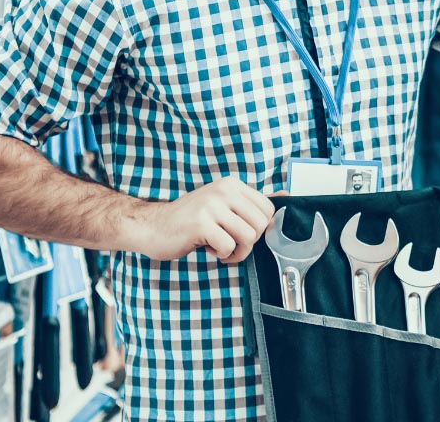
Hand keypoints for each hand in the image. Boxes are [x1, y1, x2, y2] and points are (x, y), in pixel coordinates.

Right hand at [129, 176, 275, 263]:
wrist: (152, 227)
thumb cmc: (191, 222)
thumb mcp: (223, 206)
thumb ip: (252, 203)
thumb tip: (287, 194)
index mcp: (232, 185)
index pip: (269, 209)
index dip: (260, 229)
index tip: (241, 233)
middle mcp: (224, 190)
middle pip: (262, 225)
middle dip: (250, 243)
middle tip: (231, 244)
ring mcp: (212, 206)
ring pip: (249, 237)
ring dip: (237, 251)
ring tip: (220, 247)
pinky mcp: (201, 223)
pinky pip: (229, 247)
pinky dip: (222, 255)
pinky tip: (207, 248)